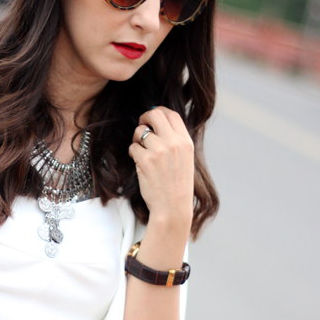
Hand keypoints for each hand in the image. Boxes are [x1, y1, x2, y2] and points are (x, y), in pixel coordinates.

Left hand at [128, 106, 194, 238]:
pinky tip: (139, 164)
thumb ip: (175, 140)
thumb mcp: (185, 158)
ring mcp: (158, 150)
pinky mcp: (145, 160)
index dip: (159, 112)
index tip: (152, 118)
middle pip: (154, 115)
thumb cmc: (177, 185)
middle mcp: (173, 143)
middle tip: (142, 126)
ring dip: (137, 140)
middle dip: (145, 118)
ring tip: (142, 152)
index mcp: (185, 141)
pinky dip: (133, 154)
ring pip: (140, 131)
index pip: (171, 114)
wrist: (172, 207)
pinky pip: (133, 147)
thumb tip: (158, 121)